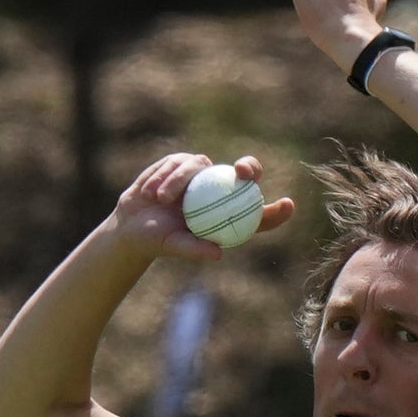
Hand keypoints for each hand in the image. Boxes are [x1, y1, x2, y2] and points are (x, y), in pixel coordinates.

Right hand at [109, 151, 293, 265]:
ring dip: (179, 181)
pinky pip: (179, 162)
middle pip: (245, 173)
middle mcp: (219, 192)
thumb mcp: (173, 246)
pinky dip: (164, 176)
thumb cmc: (156, 241)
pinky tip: (150, 192)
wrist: (130, 225)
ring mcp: (202, 174)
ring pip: (202, 165)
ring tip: (159, 200)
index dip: (277, 210)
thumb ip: (195, 248)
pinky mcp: (183, 162)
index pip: (258, 212)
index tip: (287, 204)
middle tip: (242, 172)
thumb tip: (218, 254)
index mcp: (225, 216)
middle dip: (250, 167)